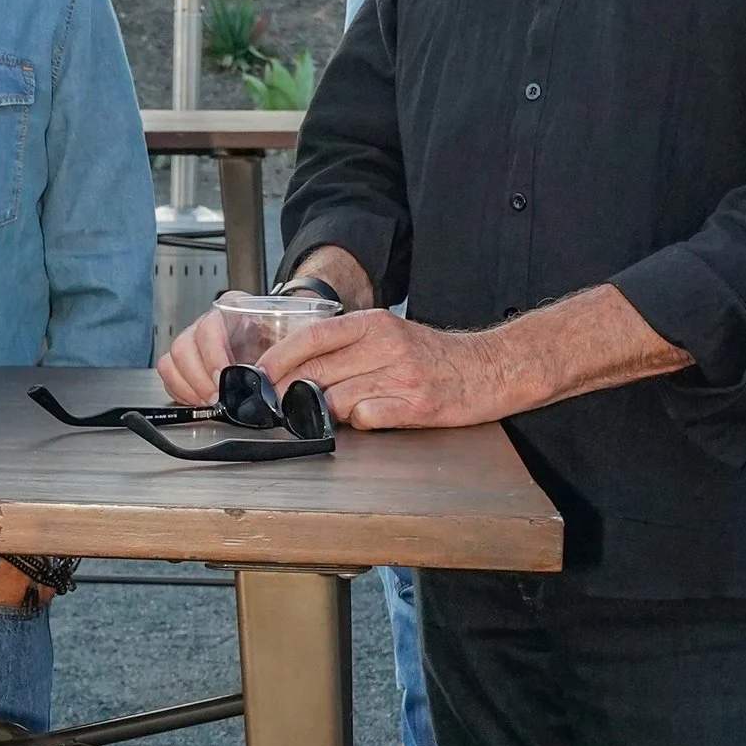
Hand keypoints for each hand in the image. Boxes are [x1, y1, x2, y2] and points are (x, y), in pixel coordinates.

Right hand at [156, 244, 369, 402]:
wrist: (284, 334)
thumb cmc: (288, 334)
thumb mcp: (293, 335)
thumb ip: (286, 352)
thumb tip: (279, 380)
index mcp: (232, 308)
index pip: (209, 326)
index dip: (213, 354)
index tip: (223, 377)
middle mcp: (208, 321)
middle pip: (184, 345)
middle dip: (199, 378)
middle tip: (217, 398)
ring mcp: (195, 340)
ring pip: (173, 360)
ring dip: (189, 386)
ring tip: (211, 402)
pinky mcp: (189, 360)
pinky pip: (170, 374)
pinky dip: (181, 391)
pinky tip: (201, 401)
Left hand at [258, 307, 513, 430]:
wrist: (488, 369)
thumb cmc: (433, 356)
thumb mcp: (389, 335)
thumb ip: (348, 347)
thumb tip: (298, 368)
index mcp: (374, 325)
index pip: (312, 337)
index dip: (278, 358)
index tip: (258, 375)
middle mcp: (386, 346)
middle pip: (317, 370)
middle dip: (286, 391)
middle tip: (273, 405)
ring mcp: (401, 376)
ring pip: (337, 398)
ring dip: (322, 411)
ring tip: (327, 413)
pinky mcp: (415, 405)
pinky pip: (367, 417)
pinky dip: (357, 421)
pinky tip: (365, 417)